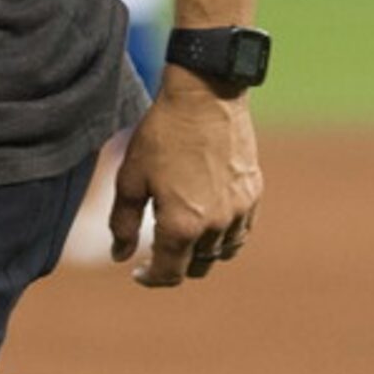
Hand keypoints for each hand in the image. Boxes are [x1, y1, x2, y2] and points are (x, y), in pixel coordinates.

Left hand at [109, 68, 261, 286]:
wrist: (205, 94)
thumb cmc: (162, 133)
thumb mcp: (130, 177)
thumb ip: (122, 223)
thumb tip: (120, 255)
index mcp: (181, 226)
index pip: (169, 274)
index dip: (150, 278)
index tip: (139, 271)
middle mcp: (215, 225)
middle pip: (198, 267)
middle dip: (176, 265)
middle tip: (160, 251)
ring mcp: (239, 210)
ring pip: (223, 252)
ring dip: (203, 253)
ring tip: (187, 236)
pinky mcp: (253, 192)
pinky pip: (242, 230)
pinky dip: (226, 235)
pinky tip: (211, 219)